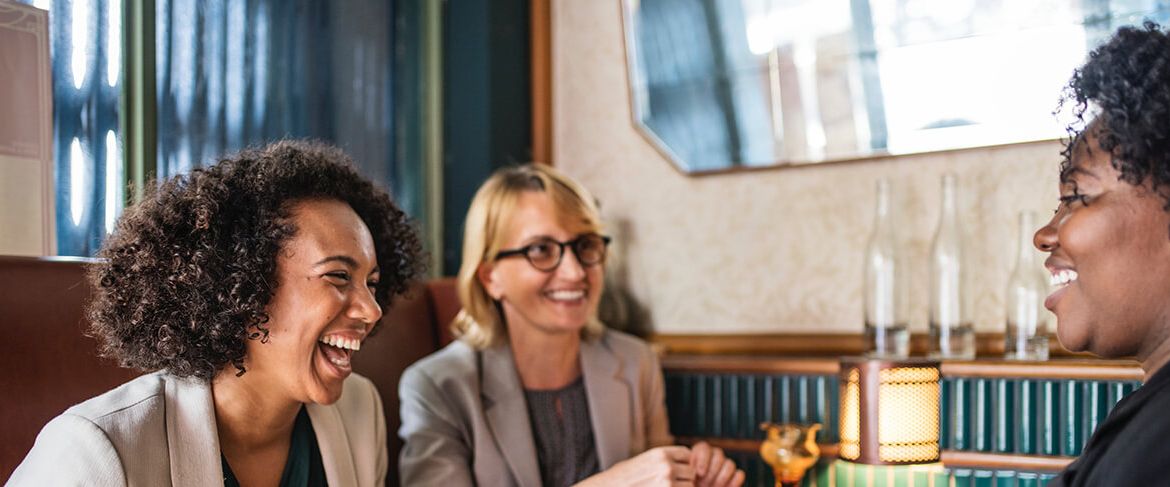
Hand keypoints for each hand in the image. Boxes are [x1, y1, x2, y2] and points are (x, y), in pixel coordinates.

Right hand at [575, 446, 695, 486]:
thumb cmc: (624, 477)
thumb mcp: (645, 461)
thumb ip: (664, 460)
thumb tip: (685, 464)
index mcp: (660, 453)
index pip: (686, 453)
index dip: (684, 462)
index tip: (678, 469)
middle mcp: (666, 466)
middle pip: (691, 471)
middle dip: (685, 478)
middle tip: (672, 483)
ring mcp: (668, 482)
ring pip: (690, 485)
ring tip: (665, 486)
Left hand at [689, 441, 744, 486]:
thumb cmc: (688, 485)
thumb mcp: (686, 477)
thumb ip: (689, 470)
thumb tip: (694, 470)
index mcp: (699, 453)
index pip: (704, 447)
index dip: (703, 459)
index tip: (699, 473)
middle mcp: (714, 456)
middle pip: (718, 454)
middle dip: (711, 471)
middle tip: (704, 484)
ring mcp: (725, 465)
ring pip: (730, 464)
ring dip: (722, 478)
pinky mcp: (735, 476)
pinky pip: (739, 474)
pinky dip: (734, 482)